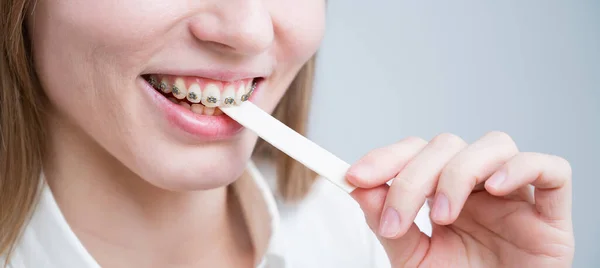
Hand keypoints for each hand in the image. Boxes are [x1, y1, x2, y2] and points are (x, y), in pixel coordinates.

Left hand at [348, 132, 573, 267]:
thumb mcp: (413, 260)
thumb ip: (388, 225)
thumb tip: (361, 189)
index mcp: (445, 192)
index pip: (416, 153)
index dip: (385, 158)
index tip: (354, 177)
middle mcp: (479, 187)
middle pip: (447, 145)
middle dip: (414, 177)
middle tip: (396, 219)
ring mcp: (516, 196)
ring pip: (494, 144)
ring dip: (459, 173)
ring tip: (444, 216)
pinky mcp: (551, 213)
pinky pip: (551, 169)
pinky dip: (521, 168)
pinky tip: (494, 189)